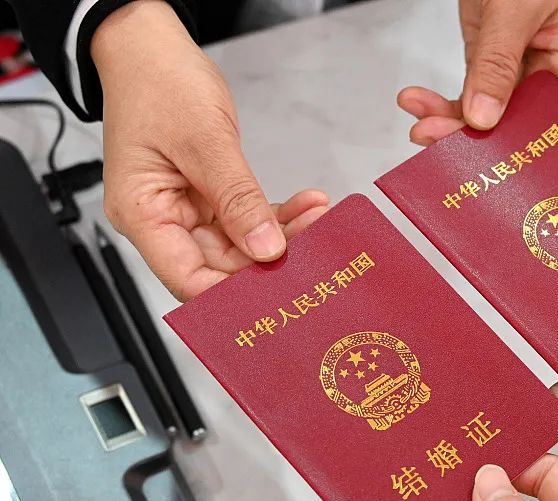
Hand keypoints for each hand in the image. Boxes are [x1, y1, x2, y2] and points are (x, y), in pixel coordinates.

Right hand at [93, 1, 327, 299]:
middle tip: (313, 249)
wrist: (152, 49)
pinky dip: (278, 215)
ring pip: (240, 244)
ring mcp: (188, 210)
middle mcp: (163, 220)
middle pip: (219, 266)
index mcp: (142, 214)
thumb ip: (237, 199)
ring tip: (317, 219)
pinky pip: (248, 219)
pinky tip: (307, 206)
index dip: (229, 296)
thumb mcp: (204, 142)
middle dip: (268, 262)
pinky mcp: (210, 197)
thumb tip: (265, 249)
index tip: (276, 294)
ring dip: (282, 236)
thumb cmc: (158, 84)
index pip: (185, 279)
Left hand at [397, 0, 557, 143]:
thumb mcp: (518, 7)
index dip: (548, 155)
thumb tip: (483, 115)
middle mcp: (550, 74)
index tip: (514, 174)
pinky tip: (417, 102)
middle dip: (482, 143)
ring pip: (486, 118)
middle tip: (444, 148)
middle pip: (521, 129)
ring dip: (451, 126)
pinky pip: (465, 95)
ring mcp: (516, 71)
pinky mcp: (487, 64)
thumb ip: (499, 60)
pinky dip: (440, 103)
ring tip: (422, 127)